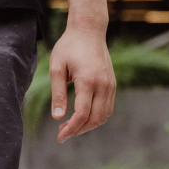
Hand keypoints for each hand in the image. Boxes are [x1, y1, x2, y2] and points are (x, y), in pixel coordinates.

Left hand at [49, 24, 115, 141]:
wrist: (89, 31)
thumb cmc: (69, 47)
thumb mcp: (56, 68)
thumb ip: (57, 93)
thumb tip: (58, 117)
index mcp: (88, 81)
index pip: (82, 114)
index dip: (71, 129)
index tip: (60, 137)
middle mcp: (103, 84)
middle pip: (95, 118)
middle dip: (79, 130)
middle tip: (62, 133)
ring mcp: (110, 84)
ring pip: (104, 115)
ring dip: (88, 125)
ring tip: (69, 126)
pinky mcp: (112, 83)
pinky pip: (108, 107)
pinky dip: (96, 116)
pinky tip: (81, 116)